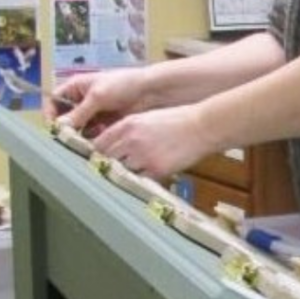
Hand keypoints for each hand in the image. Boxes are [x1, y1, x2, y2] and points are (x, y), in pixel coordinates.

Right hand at [50, 66, 151, 136]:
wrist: (150, 91)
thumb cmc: (123, 84)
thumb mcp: (98, 96)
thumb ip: (79, 112)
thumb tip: (60, 127)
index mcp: (76, 87)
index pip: (52, 101)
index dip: (50, 113)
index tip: (54, 128)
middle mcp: (81, 100)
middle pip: (63, 118)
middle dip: (65, 128)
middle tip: (69, 140)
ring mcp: (92, 113)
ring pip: (76, 129)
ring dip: (78, 136)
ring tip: (84, 142)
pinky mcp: (102, 124)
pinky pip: (90, 135)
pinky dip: (90, 139)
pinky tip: (97, 141)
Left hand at [91, 104, 209, 180]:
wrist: (202, 126)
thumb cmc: (179, 121)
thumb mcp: (148, 118)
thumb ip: (128, 130)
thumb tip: (114, 145)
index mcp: (128, 124)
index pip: (99, 143)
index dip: (98, 153)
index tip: (98, 158)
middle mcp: (131, 139)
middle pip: (106, 159)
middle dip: (109, 164)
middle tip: (112, 169)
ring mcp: (142, 155)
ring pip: (122, 171)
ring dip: (126, 172)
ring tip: (134, 170)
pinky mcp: (155, 169)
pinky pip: (140, 180)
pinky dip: (142, 179)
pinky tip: (148, 174)